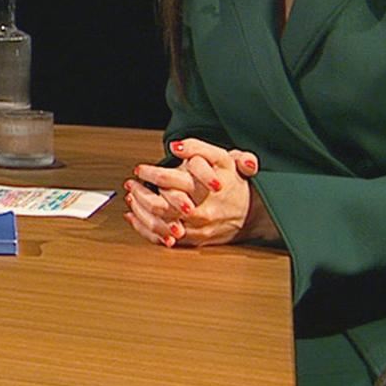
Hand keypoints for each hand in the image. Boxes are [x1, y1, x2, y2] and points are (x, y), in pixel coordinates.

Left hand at [123, 137, 272, 247]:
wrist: (254, 213)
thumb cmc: (236, 183)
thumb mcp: (225, 158)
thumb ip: (200, 148)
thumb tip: (176, 146)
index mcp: (205, 187)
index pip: (169, 180)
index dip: (150, 174)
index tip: (139, 170)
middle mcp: (201, 209)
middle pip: (159, 205)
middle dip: (139, 194)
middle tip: (131, 185)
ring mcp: (197, 227)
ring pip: (159, 224)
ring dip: (139, 211)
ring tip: (131, 199)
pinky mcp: (195, 240)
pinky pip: (164, 238)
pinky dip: (145, 229)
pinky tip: (134, 218)